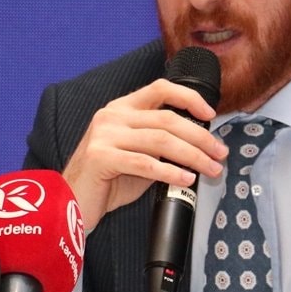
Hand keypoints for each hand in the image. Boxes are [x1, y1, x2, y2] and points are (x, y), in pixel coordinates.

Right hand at [62, 78, 227, 230]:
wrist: (70, 203)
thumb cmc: (107, 181)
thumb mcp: (137, 155)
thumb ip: (160, 145)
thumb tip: (200, 146)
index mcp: (122, 108)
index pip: (160, 88)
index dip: (189, 97)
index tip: (210, 114)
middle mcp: (112, 116)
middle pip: (167, 119)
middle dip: (200, 137)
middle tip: (220, 154)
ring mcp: (104, 135)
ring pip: (161, 141)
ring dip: (193, 156)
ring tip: (210, 169)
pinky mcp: (100, 157)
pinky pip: (145, 163)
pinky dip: (171, 172)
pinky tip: (186, 179)